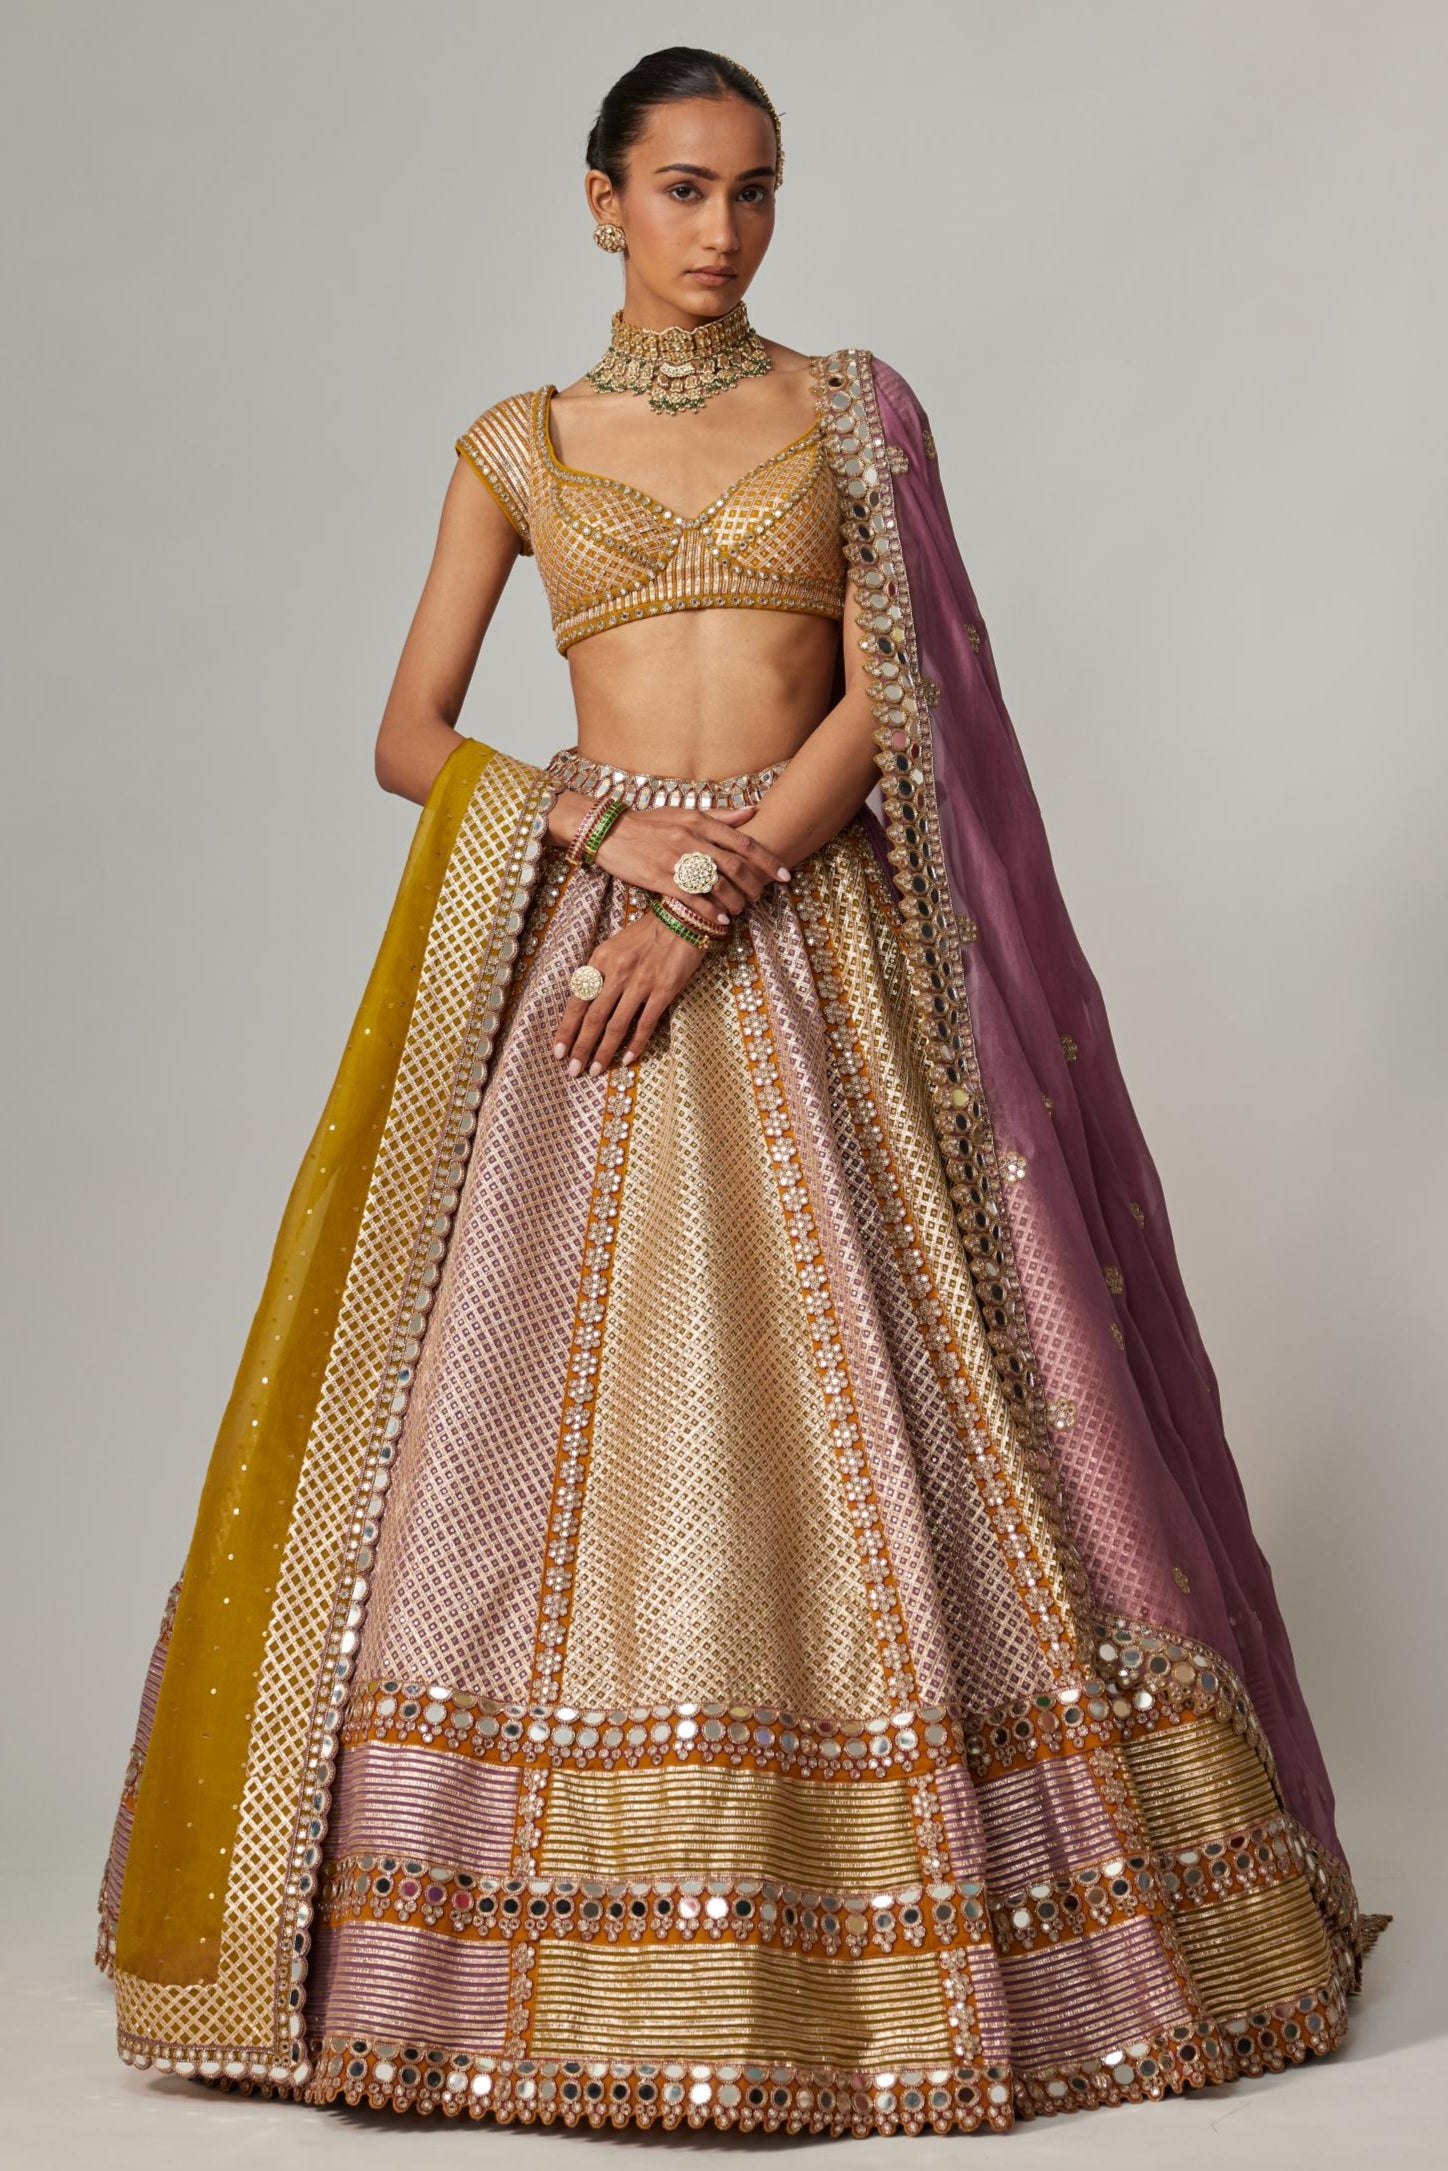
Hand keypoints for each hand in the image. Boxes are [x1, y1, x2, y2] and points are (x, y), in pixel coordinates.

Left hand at [553, 907, 709, 1075]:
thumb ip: (599, 973)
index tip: (558, 1051)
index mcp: (600, 959)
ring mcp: (641, 982)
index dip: (567, 1029)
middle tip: (573, 1070)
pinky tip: (626, 1059)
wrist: (683, 918)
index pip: (577, 1001)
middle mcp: (617, 972)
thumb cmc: (647, 933)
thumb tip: (584, 1003)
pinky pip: (646, 1023)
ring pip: (616, 1025)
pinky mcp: (663, 990)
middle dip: (581, 1047)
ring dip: (603, 1051)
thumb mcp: (614, 946)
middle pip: (593, 1018)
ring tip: (595, 1070)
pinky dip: (635, 1044)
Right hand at [593, 802, 791, 922]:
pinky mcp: (661, 878)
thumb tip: (752, 811)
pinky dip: (711, 911)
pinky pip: (693, 899)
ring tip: (742, 909)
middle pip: (735, 866)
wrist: (610, 832)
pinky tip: (722, 920)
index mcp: (699, 821)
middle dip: (754, 885)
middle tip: (762, 897)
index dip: (766, 860)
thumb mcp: (684, 812)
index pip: (742, 842)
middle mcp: (691, 839)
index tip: (783, 874)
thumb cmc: (650, 823)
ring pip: (717, 885)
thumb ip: (719, 815)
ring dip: (735, 901)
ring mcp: (676, 860)